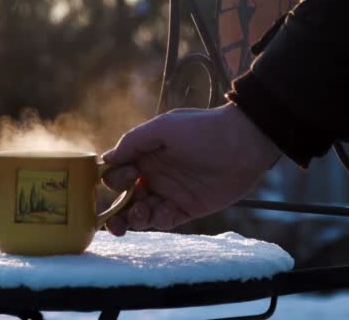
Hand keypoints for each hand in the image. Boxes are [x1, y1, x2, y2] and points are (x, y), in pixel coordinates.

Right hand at [102, 103, 281, 235]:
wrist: (243, 143)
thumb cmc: (202, 129)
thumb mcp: (163, 128)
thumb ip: (133, 142)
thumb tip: (105, 159)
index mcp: (144, 156)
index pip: (117, 174)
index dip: (115, 180)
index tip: (129, 175)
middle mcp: (153, 176)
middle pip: (125, 200)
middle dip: (116, 213)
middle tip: (115, 221)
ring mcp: (169, 193)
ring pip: (141, 214)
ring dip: (135, 219)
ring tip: (143, 213)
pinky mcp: (187, 208)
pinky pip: (165, 221)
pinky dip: (159, 220)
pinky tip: (165, 211)